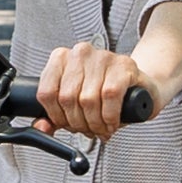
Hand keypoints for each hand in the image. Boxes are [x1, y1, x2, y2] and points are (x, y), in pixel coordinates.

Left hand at [35, 38, 164, 138]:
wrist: (141, 89)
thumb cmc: (105, 94)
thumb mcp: (76, 105)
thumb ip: (55, 117)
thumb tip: (40, 127)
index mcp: (62, 58)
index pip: (46, 92)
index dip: (56, 116)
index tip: (67, 124)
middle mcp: (81, 52)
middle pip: (67, 98)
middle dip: (77, 122)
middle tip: (87, 129)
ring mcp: (103, 57)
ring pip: (88, 100)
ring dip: (95, 123)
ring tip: (101, 127)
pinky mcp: (124, 66)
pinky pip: (110, 96)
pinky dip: (109, 116)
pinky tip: (112, 122)